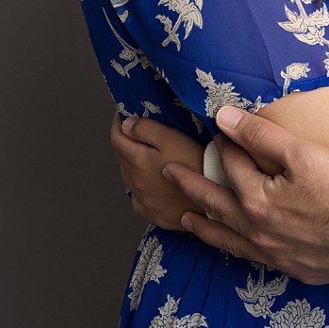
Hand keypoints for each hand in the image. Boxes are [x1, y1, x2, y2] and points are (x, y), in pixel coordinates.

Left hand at [110, 112, 204, 229]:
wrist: (212, 205)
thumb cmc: (197, 166)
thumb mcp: (174, 139)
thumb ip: (147, 130)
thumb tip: (126, 124)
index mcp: (138, 161)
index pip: (116, 138)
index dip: (118, 123)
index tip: (123, 114)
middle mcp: (135, 182)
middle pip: (121, 157)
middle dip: (127, 142)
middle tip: (138, 131)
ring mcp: (142, 200)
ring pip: (129, 177)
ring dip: (133, 164)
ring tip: (150, 156)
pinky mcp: (151, 213)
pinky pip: (138, 197)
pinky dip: (141, 186)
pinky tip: (154, 182)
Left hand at [163, 105, 328, 283]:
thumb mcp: (302, 153)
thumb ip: (260, 135)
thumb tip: (223, 117)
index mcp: (256, 199)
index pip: (232, 164)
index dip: (226, 143)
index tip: (217, 130)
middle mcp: (256, 230)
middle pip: (216, 203)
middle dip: (191, 185)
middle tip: (169, 172)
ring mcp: (273, 252)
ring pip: (227, 237)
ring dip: (204, 225)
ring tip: (186, 218)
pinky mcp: (292, 267)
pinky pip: (250, 258)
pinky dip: (233, 248)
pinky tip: (236, 246)